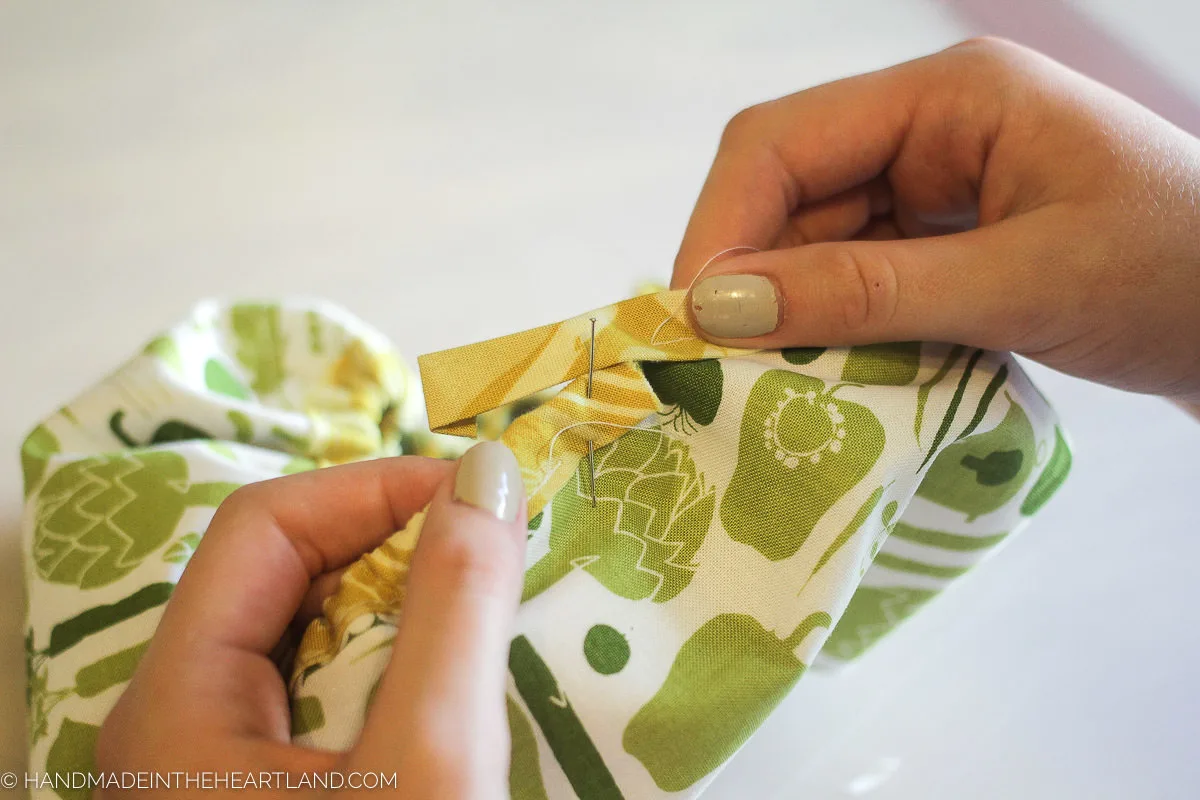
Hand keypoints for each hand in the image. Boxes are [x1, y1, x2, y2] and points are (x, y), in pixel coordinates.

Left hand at [96, 442, 526, 798]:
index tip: (484, 497)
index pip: (264, 524)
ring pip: (307, 632)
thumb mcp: (427, 766)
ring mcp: (212, 764)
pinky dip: (390, 663)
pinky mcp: (259, 791)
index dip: (377, 490)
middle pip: (281, 574)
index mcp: (173, 707)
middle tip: (492, 548)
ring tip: (483, 605)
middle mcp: (173, 725)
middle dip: (394, 546)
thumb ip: (454, 612)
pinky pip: (320, 689)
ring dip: (400, 605)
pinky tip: (448, 677)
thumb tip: (488, 473)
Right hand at [674, 37, 1199, 401]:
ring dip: (792, 321)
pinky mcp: (944, 246)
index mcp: (948, 96)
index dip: (719, 232)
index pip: (781, 144)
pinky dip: (837, 336)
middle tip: (721, 376)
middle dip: (750, 285)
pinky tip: (832, 383)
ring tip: (776, 393)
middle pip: (787, 199)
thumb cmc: (1178, 273)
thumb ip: (866, 293)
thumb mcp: (1019, 282)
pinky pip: (857, 285)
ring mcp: (935, 190)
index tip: (691, 326)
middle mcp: (928, 131)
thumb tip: (719, 310)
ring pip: (814, 251)